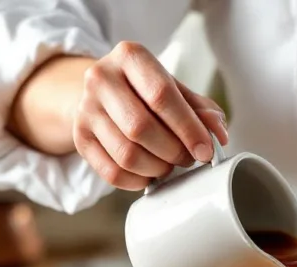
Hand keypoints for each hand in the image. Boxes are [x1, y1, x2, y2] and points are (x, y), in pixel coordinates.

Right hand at [73, 42, 228, 189]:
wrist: (104, 94)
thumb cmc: (147, 92)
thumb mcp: (177, 90)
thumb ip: (201, 110)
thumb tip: (218, 135)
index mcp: (130, 56)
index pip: (161, 95)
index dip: (188, 128)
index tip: (206, 150)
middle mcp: (101, 77)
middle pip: (141, 128)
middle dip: (173, 151)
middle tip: (189, 158)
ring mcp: (85, 108)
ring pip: (126, 154)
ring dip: (158, 168)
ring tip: (170, 164)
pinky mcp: (79, 137)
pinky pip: (112, 172)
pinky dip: (138, 181)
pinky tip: (151, 174)